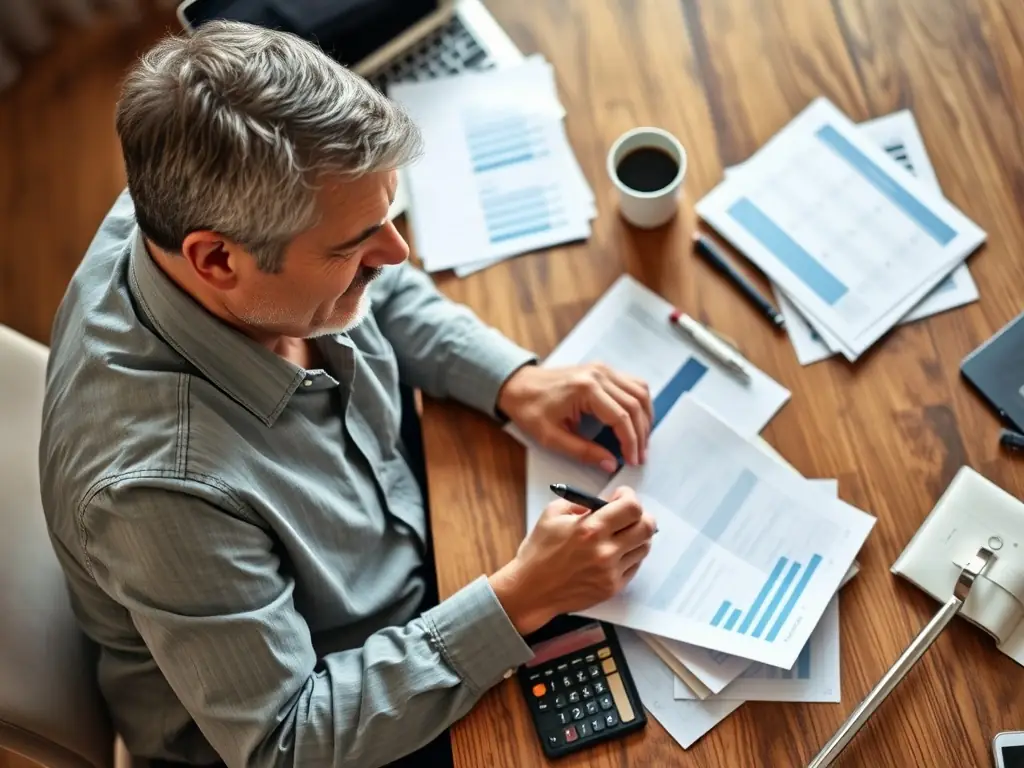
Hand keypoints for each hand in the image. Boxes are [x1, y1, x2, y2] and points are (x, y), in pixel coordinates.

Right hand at [488, 487, 656, 634]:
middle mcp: (605, 551)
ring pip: (644, 547)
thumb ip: (581, 503)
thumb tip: (604, 501)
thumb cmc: (538, 552)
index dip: (630, 497)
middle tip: (628, 514)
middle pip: (647, 527)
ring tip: (621, 534)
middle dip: (641, 515)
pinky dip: (629, 555)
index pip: (632, 508)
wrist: (531, 591)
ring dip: (637, 536)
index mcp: (590, 529)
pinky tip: (614, 552)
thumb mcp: (552, 514)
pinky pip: (634, 566)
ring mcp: (611, 572)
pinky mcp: (612, 588)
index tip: (621, 496)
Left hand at [497, 363, 653, 470]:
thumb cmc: (530, 409)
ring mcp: (603, 369)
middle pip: (635, 404)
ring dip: (646, 418)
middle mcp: (599, 374)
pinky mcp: (603, 370)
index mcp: (586, 389)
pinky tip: (637, 420)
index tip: (633, 461)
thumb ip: (583, 452)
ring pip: (640, 391)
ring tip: (641, 441)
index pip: (621, 417)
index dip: (631, 442)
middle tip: (640, 456)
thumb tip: (611, 464)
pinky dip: (640, 403)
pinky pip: (633, 384)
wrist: (517, 385)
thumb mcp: (551, 437)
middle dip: (641, 434)